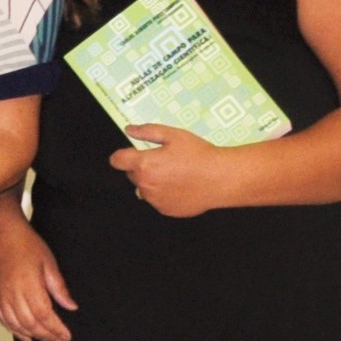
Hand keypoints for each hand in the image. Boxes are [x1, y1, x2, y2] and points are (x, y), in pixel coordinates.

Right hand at [0, 218, 76, 340]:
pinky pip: (3, 318)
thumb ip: (59, 287)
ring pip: (16, 324)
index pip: (43, 314)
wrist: (3, 234)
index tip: (66, 336)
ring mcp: (2, 295)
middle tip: (60, 340)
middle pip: (30, 323)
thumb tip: (71, 307)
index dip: (55, 328)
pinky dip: (14, 330)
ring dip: (32, 335)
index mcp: (28, 284)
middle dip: (46, 335)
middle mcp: (13, 293)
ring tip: (46, 340)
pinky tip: (25, 337)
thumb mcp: (49, 263)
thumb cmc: (28, 245)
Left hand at [111, 124, 241, 218]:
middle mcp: (145, 185)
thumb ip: (148, 131)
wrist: (222, 178)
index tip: (133, 153)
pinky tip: (181, 187)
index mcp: (143, 165)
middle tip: (165, 162)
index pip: (117, 161)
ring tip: (176, 175)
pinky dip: (164, 194)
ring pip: (144, 189)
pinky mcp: (165, 210)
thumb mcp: (174, 136)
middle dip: (142, 168)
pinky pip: (157, 200)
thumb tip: (129, 130)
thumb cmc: (199, 154)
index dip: (123, 155)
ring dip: (152, 182)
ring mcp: (154, 200)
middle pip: (132, 174)